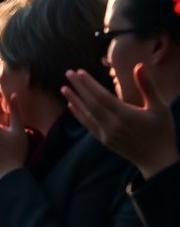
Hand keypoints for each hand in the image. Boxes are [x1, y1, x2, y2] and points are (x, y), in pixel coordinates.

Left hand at [64, 65, 178, 178]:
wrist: (158, 159)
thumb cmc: (162, 131)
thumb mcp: (159, 107)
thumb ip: (147, 86)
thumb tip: (138, 66)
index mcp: (126, 115)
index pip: (102, 96)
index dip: (89, 83)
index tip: (79, 72)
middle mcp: (112, 125)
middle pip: (91, 103)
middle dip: (78, 87)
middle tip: (67, 73)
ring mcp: (106, 134)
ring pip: (86, 114)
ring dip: (74, 100)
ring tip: (64, 88)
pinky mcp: (104, 140)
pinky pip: (88, 125)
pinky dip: (79, 114)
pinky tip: (72, 106)